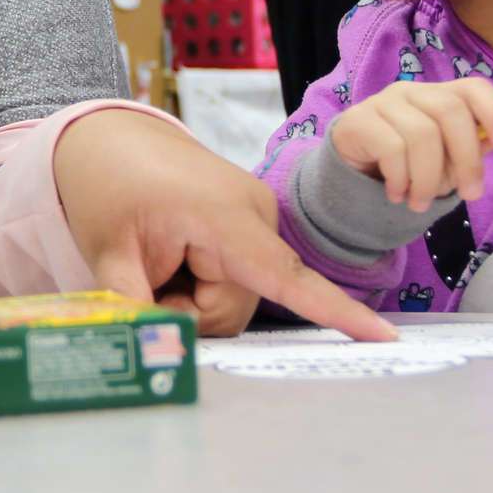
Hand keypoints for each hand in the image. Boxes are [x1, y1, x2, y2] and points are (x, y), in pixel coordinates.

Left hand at [55, 111, 395, 340]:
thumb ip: (131, 304)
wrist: (115, 140)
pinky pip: (234, 282)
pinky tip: (174, 258)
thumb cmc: (111, 185)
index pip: (286, 275)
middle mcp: (256, 217)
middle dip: (187, 311)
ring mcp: (258, 222)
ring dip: (191, 300)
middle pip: (236, 308)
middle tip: (144, 276)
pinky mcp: (252, 231)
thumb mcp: (108, 248)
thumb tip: (154, 352)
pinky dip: (201, 284)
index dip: (335, 311)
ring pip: (234, 302)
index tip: (384, 338)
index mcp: (227, 216)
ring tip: (159, 261)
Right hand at [329, 80, 492, 209]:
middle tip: (472, 194)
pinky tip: (397, 194)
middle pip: (449, 110)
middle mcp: (412, 91)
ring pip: (421, 135)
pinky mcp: (358, 120)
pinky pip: (391, 149)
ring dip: (428, 178)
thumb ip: (477, 143)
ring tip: (421, 204)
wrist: (353, 170)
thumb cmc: (408, 162)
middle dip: (467, 157)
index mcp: (440, 95)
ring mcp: (382, 102)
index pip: (472, 87)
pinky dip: (400, 179)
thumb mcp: (447, 158)